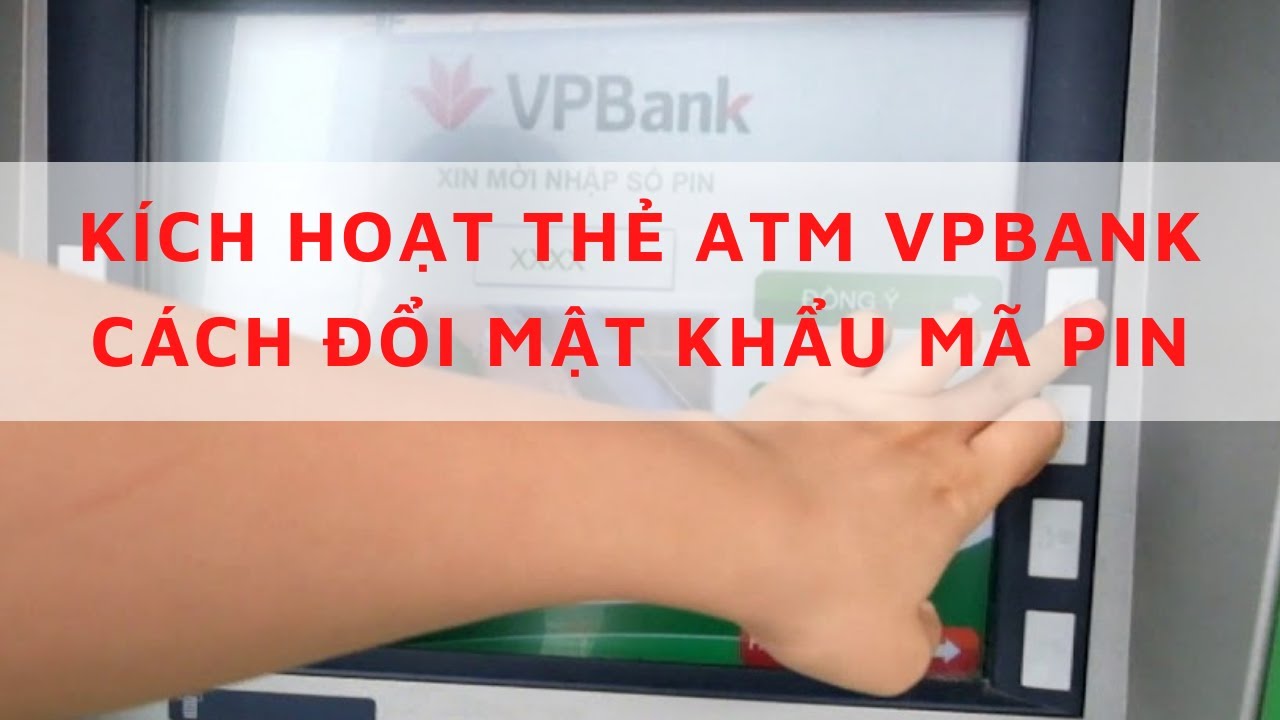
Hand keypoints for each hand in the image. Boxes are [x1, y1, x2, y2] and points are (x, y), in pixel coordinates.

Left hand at [706, 302, 1100, 695]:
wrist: (735, 524)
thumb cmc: (817, 590)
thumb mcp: (884, 655)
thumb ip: (914, 638)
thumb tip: (916, 626)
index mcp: (952, 494)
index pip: (1022, 446)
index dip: (1044, 426)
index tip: (1052, 410)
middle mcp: (919, 435)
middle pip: (999, 379)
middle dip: (1046, 347)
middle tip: (1081, 314)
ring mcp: (863, 398)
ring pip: (930, 348)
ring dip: (956, 333)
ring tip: (970, 319)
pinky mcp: (806, 382)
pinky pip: (847, 342)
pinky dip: (862, 335)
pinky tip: (863, 331)